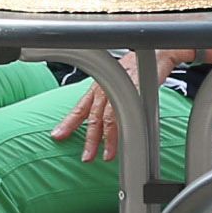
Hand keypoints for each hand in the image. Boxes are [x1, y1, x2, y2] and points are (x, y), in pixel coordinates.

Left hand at [50, 51, 184, 162]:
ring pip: (110, 119)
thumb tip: (97, 120)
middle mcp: (105, 91)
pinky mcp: (135, 93)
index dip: (68, 123)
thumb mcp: (111, 82)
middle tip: (86, 157)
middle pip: (93, 118)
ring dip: (108, 140)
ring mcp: (120, 92)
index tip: (57, 136)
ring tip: (107, 156)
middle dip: (89, 140)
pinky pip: (127, 114)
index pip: (79, 108)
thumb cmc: (133, 69)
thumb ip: (103, 101)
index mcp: (97, 89)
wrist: (154, 55)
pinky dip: (124, 130)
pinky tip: (124, 141)